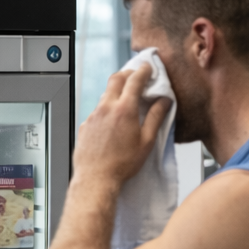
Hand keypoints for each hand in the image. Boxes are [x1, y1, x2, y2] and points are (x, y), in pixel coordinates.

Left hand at [73, 64, 171, 187]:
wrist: (95, 179)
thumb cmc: (121, 165)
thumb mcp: (146, 141)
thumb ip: (156, 117)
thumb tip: (164, 102)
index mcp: (124, 110)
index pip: (134, 80)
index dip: (143, 71)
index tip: (147, 68)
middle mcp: (106, 108)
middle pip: (116, 79)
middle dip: (127, 73)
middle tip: (135, 75)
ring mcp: (93, 116)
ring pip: (104, 95)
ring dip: (115, 92)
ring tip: (124, 99)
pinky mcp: (84, 125)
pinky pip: (96, 111)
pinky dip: (106, 109)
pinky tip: (111, 121)